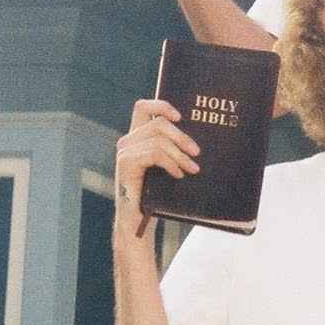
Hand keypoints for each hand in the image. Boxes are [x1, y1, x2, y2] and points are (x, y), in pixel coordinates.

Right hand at [114, 98, 200, 237]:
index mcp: (137, 137)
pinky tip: (178, 175)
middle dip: (182, 137)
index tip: (180, 117)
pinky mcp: (126, 164)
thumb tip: (199, 138)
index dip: (162, 106)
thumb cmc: (156, 192)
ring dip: (180, 155)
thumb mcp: (166, 165)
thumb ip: (173, 148)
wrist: (139, 218)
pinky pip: (155, 154)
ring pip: (159, 140)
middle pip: (158, 123)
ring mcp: (124, 152)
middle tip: (197, 153)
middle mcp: (127, 141)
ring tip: (192, 169)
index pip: (142, 107)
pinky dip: (171, 164)